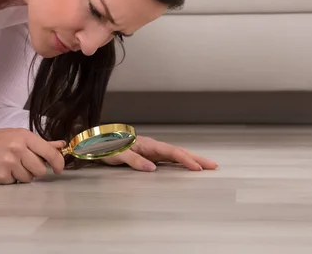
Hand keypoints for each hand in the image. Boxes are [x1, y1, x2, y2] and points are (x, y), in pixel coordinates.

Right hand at [0, 127, 65, 184]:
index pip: (50, 153)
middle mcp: (18, 148)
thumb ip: (41, 143)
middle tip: (24, 164)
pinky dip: (10, 179)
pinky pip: (14, 183)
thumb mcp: (17, 136)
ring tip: (9, 165)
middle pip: (41, 170)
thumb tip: (61, 145)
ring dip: (22, 175)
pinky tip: (0, 170)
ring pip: (29, 178)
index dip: (58, 163)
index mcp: (24, 137)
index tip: (59, 169)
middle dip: (36, 170)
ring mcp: (9, 163)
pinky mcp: (0, 176)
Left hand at [101, 135, 217, 171]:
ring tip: (206, 166)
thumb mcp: (118, 155)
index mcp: (149, 145)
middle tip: (213, 165)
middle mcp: (154, 146)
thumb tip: (152, 168)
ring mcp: (153, 151)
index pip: (172, 152)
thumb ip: (134, 161)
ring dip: (191, 160)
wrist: (98, 143)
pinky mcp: (150, 155)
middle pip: (179, 152)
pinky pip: (170, 158)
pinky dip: (182, 162)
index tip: (198, 168)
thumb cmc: (107, 148)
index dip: (186, 160)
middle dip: (197, 158)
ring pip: (176, 155)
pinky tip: (187, 166)